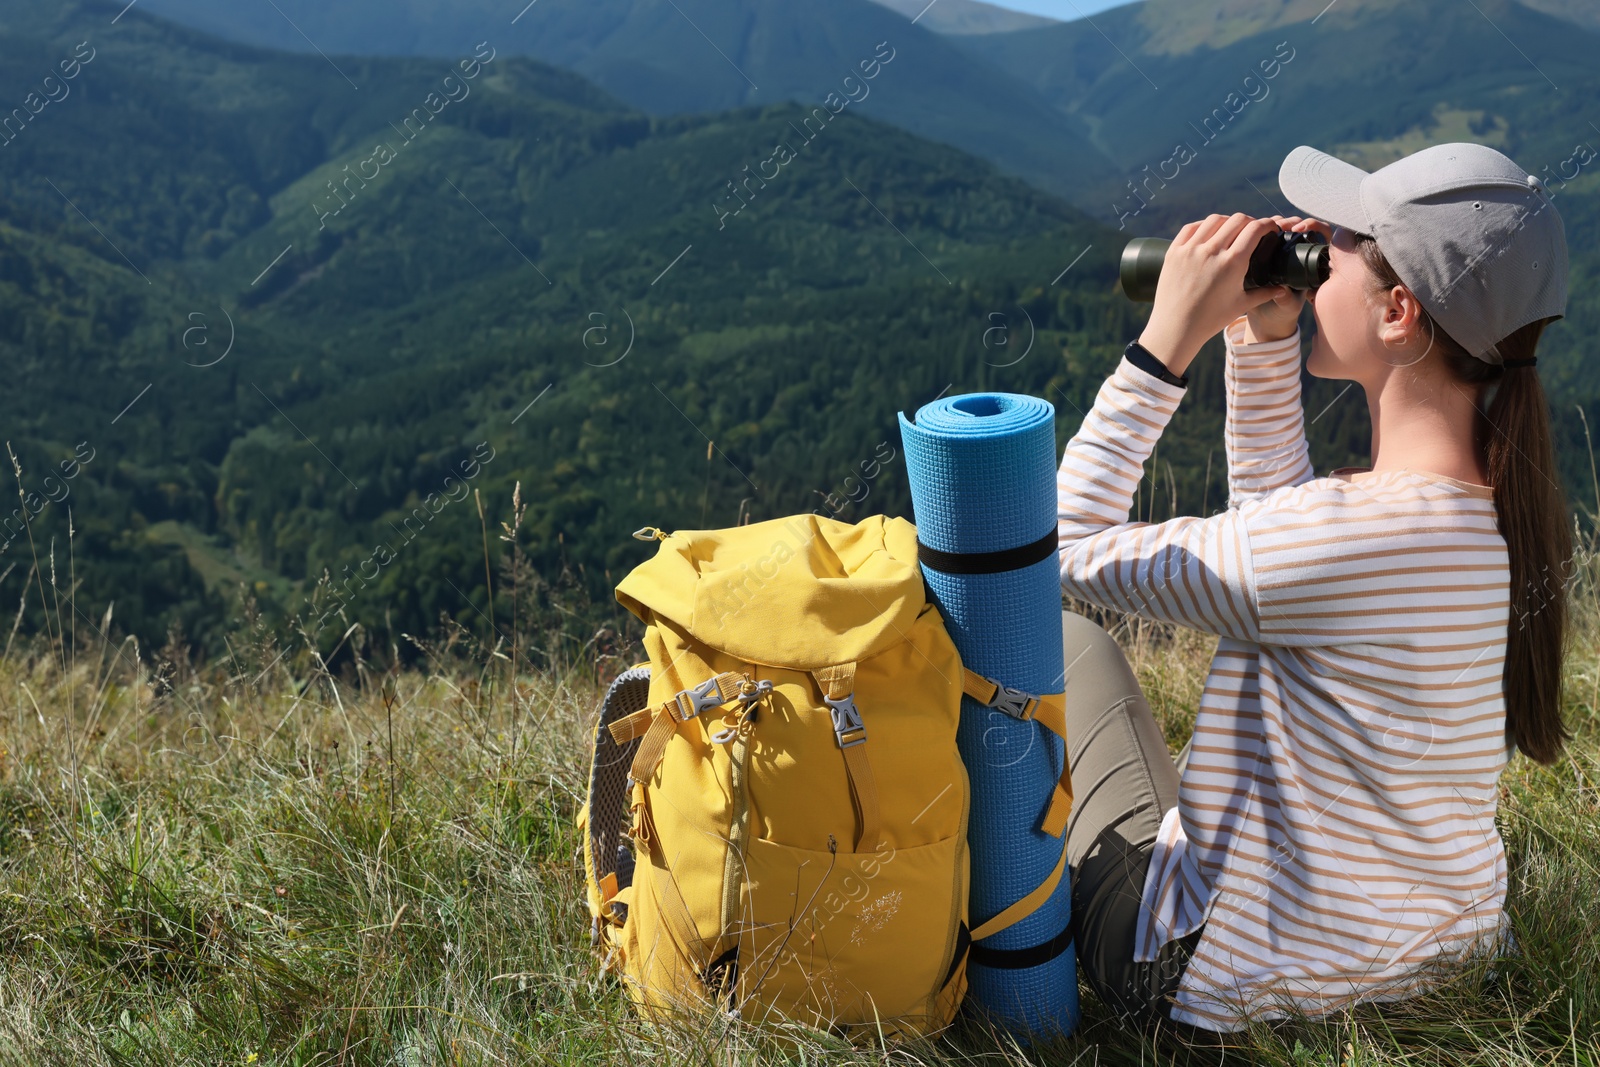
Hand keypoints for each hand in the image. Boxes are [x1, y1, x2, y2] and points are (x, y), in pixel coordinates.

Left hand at [1137, 213, 1293, 375]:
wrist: (1175, 328)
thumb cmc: (1210, 320)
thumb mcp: (1241, 305)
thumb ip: (1264, 293)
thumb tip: (1282, 288)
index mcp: (1232, 263)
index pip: (1255, 229)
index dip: (1267, 224)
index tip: (1270, 227)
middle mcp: (1211, 251)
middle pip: (1237, 220)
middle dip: (1250, 222)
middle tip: (1253, 230)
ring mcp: (1190, 249)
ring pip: (1214, 220)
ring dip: (1227, 221)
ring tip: (1231, 230)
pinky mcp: (1174, 252)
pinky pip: (1191, 227)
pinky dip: (1204, 226)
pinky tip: (1209, 232)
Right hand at [1242, 215, 1328, 343]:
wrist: (1265, 317)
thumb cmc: (1283, 312)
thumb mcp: (1287, 306)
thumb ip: (1286, 300)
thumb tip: (1281, 291)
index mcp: (1313, 263)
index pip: (1322, 234)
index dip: (1314, 226)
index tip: (1301, 230)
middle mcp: (1300, 253)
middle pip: (1301, 225)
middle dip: (1292, 221)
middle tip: (1281, 226)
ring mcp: (1283, 251)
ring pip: (1283, 226)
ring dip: (1276, 222)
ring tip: (1267, 226)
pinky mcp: (1267, 251)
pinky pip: (1267, 234)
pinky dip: (1261, 229)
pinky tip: (1254, 230)